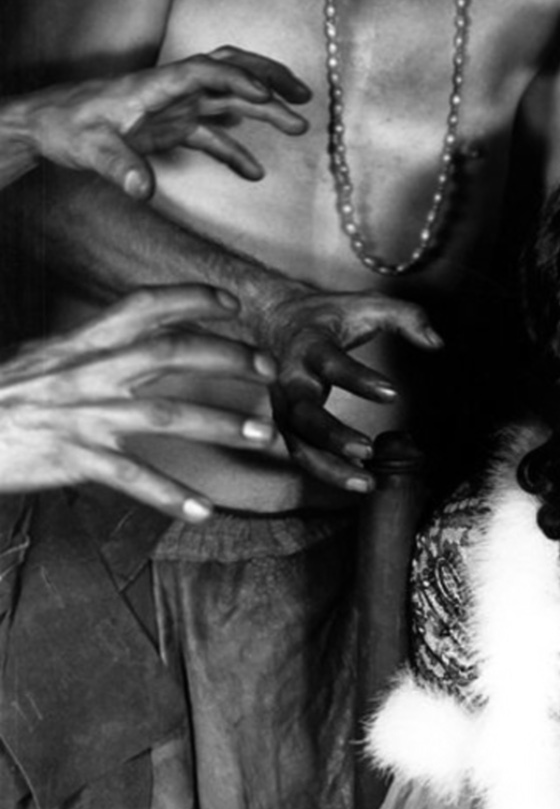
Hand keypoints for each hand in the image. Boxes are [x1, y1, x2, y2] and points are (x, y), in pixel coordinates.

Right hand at [0, 285, 279, 521]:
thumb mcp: (39, 361)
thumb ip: (86, 350)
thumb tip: (128, 338)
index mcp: (78, 344)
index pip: (142, 306)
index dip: (191, 299)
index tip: (234, 304)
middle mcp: (85, 372)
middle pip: (170, 352)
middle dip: (228, 357)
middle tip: (271, 370)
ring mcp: (81, 415)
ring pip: (166, 415)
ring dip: (222, 424)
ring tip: (265, 436)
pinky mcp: (71, 458)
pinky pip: (132, 478)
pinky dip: (171, 495)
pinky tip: (205, 509)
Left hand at [1, 48, 310, 197]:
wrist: (45, 126)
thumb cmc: (65, 128)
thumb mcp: (89, 149)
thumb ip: (120, 168)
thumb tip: (145, 190)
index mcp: (153, 85)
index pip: (203, 72)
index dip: (237, 81)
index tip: (268, 97)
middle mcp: (171, 90)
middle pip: (228, 69)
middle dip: (268, 78)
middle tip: (303, 96)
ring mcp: (175, 107)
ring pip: (229, 98)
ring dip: (265, 109)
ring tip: (298, 125)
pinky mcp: (172, 126)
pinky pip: (213, 135)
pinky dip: (237, 150)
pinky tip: (255, 173)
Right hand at [249, 286, 440, 492]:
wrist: (274, 319)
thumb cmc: (325, 315)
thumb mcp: (366, 304)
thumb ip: (405, 317)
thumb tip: (436, 341)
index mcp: (308, 346)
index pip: (331, 363)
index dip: (358, 378)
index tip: (392, 392)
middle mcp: (289, 379)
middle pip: (304, 414)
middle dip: (333, 436)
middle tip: (368, 450)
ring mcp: (284, 406)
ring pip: (300, 444)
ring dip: (330, 467)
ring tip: (367, 482)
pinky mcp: (287, 425)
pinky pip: (303, 454)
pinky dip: (328, 472)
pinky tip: (360, 482)